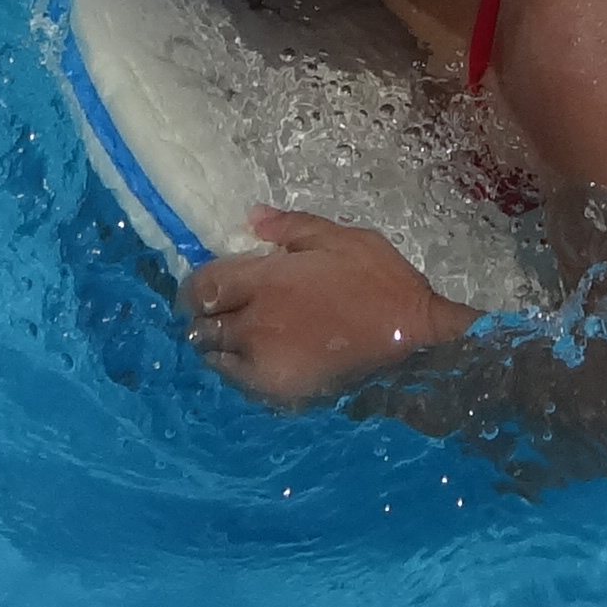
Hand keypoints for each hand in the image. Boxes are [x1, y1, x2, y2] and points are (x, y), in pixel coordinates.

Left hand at [184, 209, 470, 403]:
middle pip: (204, 325)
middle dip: (208, 316)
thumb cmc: (377, 278)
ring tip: (238, 336)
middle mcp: (256, 325)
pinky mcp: (282, 389)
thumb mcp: (337, 237)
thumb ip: (289, 226)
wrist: (410, 332)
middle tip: (220, 311)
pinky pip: (242, 381)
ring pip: (217, 356)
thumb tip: (251, 217)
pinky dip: (241, 369)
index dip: (195, 288)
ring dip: (220, 345)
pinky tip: (259, 357)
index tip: (205, 286)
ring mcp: (266, 362)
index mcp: (266, 282)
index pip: (203, 288)